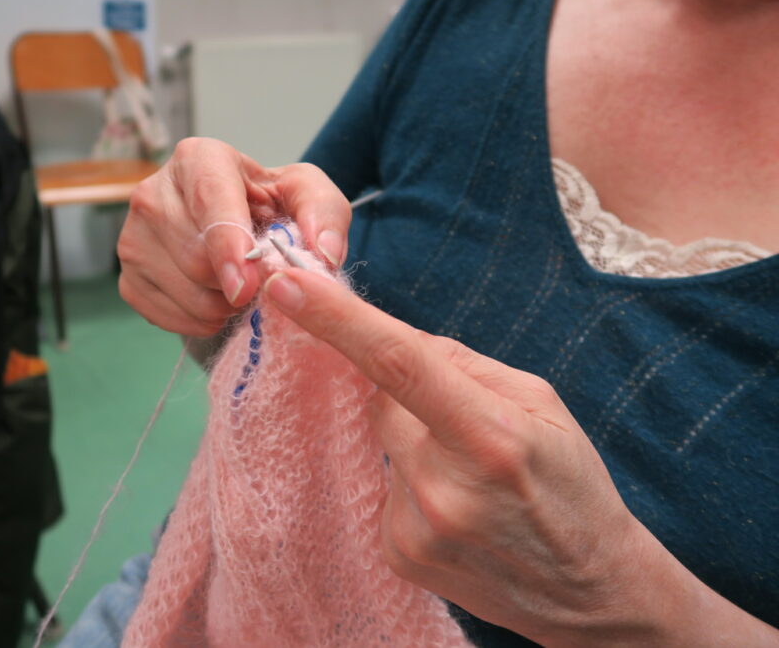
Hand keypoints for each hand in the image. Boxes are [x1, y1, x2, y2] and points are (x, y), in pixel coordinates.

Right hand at [117, 137, 350, 336]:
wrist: (236, 227)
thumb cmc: (271, 206)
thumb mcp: (308, 196)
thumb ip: (325, 215)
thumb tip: (323, 254)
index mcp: (198, 158)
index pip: (209, 202)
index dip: (228, 246)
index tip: (247, 286)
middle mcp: (153, 191)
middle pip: (195, 257)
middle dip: (237, 282)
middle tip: (260, 280)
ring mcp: (132, 236)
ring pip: (184, 292)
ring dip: (224, 305)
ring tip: (239, 287)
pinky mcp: (126, 276)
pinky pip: (167, 316)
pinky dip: (201, 320)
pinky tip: (215, 299)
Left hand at [262, 268, 778, 646]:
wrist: (588, 590)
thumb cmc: (569, 484)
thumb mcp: (540, 404)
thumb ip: (461, 364)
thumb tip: (391, 339)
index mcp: (492, 436)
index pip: (399, 363)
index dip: (338, 320)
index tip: (287, 285)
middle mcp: (443, 487)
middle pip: (384, 401)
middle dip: (412, 396)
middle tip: (468, 425)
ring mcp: (415, 527)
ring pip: (385, 443)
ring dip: (416, 444)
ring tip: (473, 479)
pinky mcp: (397, 552)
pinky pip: (385, 484)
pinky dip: (412, 482)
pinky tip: (457, 508)